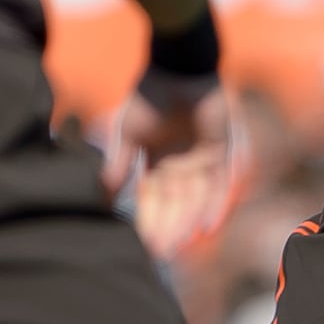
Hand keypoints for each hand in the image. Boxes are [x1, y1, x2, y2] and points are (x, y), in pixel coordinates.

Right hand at [105, 79, 243, 257]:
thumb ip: (118, 167)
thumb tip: (101, 198)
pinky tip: (207, 228)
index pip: (152, 199)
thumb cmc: (148, 98)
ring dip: (189, 223)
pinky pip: (221, 186)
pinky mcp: (222, 152)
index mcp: (157, 162)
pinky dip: (215, 206)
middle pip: (175, 204)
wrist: (176, 69)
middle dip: (169, 228)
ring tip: (181, 245)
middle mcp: (180, 165)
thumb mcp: (127, 136)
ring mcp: (202, 160)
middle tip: (162, 254)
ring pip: (196, 200)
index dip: (148, 220)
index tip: (142, 245)